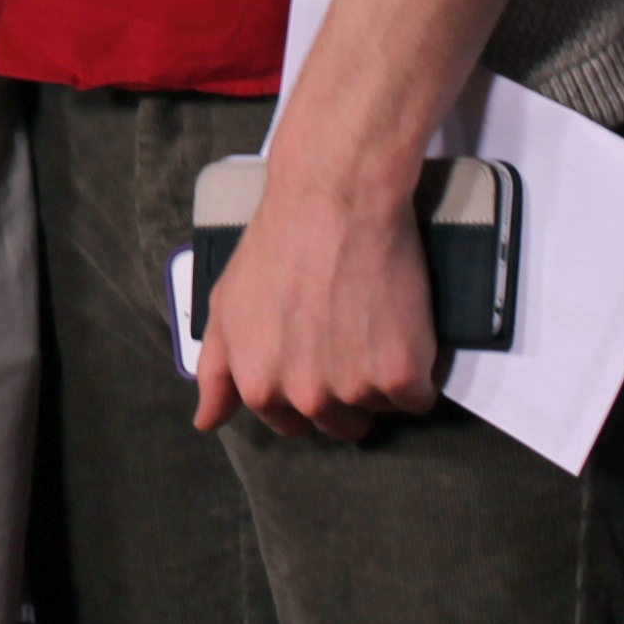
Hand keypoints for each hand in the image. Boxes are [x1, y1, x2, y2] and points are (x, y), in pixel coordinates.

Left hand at [193, 160, 439, 443]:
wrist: (334, 198)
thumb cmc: (278, 244)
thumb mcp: (226, 303)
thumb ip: (215, 371)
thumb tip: (205, 422)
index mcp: (259, 387)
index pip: (292, 424)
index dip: (306, 390)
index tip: (316, 357)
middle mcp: (305, 397)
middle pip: (340, 425)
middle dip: (344, 389)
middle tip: (346, 334)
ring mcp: (354, 388)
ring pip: (379, 408)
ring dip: (380, 378)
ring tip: (369, 321)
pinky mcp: (401, 374)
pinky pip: (418, 398)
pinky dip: (416, 371)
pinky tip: (399, 327)